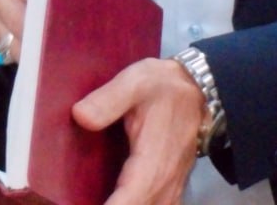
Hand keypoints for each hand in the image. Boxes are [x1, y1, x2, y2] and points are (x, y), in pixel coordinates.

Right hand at [0, 0, 121, 64]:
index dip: (56, 3)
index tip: (80, 18)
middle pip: (24, 19)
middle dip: (51, 34)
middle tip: (81, 46)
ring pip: (17, 42)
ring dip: (42, 53)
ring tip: (71, 59)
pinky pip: (12, 54)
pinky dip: (33, 61)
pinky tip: (54, 63)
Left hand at [73, 57, 203, 204]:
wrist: (196, 89)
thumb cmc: (161, 86)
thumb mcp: (133, 83)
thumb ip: (107, 100)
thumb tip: (80, 117)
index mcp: (153, 160)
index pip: (130, 200)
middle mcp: (164, 182)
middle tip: (80, 200)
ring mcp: (170, 189)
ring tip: (93, 199)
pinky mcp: (170, 188)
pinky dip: (136, 204)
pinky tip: (116, 199)